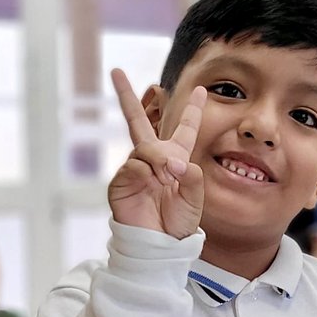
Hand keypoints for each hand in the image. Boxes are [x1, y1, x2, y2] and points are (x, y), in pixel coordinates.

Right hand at [109, 68, 205, 238]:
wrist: (159, 245)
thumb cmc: (178, 223)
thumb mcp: (195, 195)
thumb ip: (189, 172)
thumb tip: (169, 162)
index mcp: (176, 160)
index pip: (184, 129)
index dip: (192, 110)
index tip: (200, 90)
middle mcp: (152, 160)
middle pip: (137, 121)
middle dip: (126, 96)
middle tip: (115, 71)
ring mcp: (134, 169)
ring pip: (145, 148)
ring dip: (159, 160)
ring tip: (168, 179)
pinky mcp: (120, 182)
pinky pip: (133, 165)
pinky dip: (145, 172)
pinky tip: (152, 184)